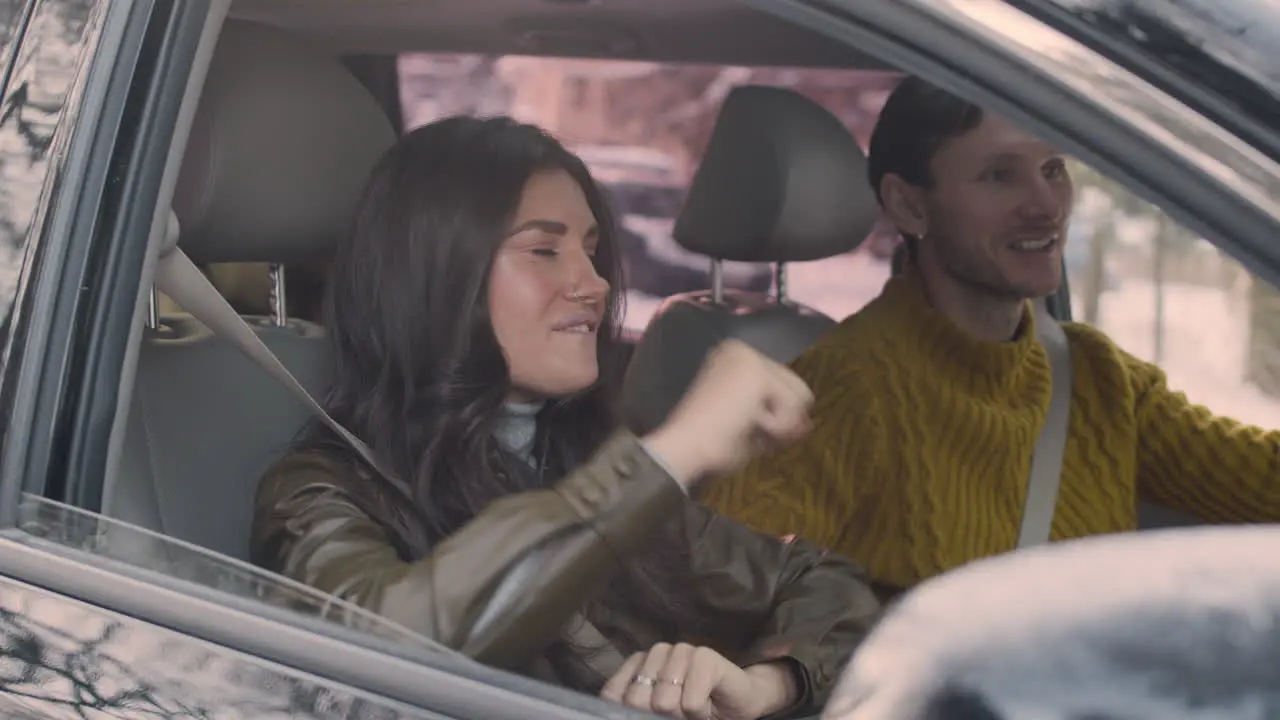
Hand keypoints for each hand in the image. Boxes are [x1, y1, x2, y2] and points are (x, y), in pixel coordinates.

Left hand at [599, 642, 797, 719]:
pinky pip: (690, 695)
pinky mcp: (705, 656)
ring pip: (664, 697)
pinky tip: (705, 703)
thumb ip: (638, 710)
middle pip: (636, 697)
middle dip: (658, 715)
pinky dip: (698, 708)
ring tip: (695, 708)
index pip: (612, 693)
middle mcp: (655, 654)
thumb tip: (624, 713)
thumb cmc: (696, 710)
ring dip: (681, 712)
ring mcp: (680, 651)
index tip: (648, 715)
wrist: (738, 704)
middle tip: (679, 713)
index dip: (627, 712)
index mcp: (638, 667)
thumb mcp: (661, 714)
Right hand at [643, 340, 812, 487]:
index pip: (784, 385)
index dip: (777, 415)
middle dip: (782, 418)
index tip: (748, 426)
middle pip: (797, 388)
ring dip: (778, 424)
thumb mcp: (752, 424)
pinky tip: (747, 422)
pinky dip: (776, 426)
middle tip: (750, 429)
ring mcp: (751, 358)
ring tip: (745, 425)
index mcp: (736, 357)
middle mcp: (743, 349)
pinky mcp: (759, 373)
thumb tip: (806, 424)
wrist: (687, 446)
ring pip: (799, 397)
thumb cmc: (711, 442)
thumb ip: (780, 417)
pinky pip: (793, 407)